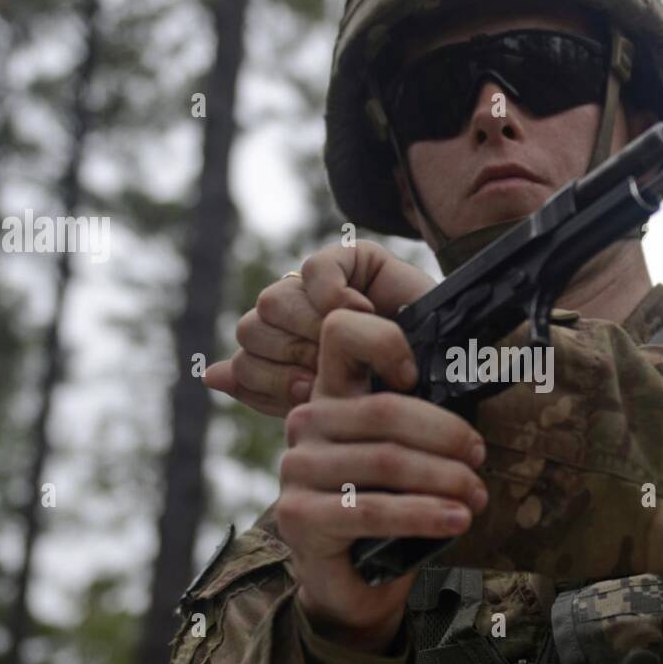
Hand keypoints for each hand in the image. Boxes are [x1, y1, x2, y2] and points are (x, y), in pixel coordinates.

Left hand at [205, 241, 435, 415]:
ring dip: (308, 329)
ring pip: (271, 302)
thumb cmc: (396, 396)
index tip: (313, 393)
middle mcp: (296, 316)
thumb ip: (271, 392)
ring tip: (346, 345)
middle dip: (290, 359)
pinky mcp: (348, 258)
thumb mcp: (330, 404)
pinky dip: (330, 294)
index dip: (271, 381)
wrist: (453, 372)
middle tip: (331, 372)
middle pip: (251, 331)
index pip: (245, 362)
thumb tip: (210, 375)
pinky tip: (360, 312)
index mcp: (286, 352)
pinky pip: (313, 270)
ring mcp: (319, 286)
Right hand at [275, 307, 487, 653]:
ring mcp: (296, 469)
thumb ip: (424, 418)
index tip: (418, 374)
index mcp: (333, 393)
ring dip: (444, 479)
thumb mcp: (407, 452)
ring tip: (477, 496)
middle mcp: (306, 422)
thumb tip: (482, 385)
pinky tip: (456, 521)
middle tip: (480, 459)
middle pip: (384, 409)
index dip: (384, 341)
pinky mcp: (297, 515)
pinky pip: (371, 510)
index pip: (341, 332)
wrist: (353, 582)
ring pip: (385, 462)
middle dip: (445, 435)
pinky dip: (423, 515)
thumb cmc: (389, 507)